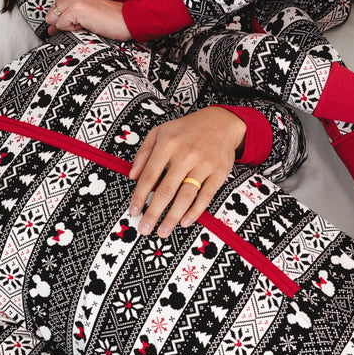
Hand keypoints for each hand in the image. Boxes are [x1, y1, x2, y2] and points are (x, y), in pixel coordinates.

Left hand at [50, 0, 130, 39]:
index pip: (54, 10)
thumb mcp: (84, 16)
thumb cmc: (109, 20)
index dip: (63, 21)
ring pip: (55, 21)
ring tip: (87, 23)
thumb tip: (50, 29)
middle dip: (64, 24)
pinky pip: (61, 26)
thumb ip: (66, 18)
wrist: (126, 20)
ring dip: (69, 27)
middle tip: (85, 22)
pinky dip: (73, 30)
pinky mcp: (76, 9)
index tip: (80, 22)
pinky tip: (87, 24)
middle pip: (51, 15)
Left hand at [127, 107, 244, 236]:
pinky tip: (184, 222)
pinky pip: (206, 196)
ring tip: (162, 232)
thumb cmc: (186, 130)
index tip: (133, 211)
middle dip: (153, 213)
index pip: (150, 175)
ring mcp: (204, 164)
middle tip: (144, 229)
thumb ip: (144, 153)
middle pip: (166, 190)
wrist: (221, 122)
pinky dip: (195, 211)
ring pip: (185, 196)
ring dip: (172, 217)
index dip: (140, 196)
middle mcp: (185, 154)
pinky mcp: (219, 173)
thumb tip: (132, 176)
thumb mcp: (160, 132)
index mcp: (168, 144)